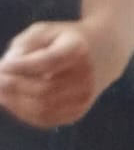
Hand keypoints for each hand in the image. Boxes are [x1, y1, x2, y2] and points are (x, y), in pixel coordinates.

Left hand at [0, 19, 115, 128]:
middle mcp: (86, 75)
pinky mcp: (78, 111)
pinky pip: (44, 119)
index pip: (46, 62)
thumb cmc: (67, 39)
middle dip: (12, 87)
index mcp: (79, 49)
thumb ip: (24, 45)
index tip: (2, 64)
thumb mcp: (47, 31)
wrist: (106, 50)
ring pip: (40, 108)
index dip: (20, 66)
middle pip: (41, 88)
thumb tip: (6, 69)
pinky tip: (12, 101)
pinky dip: (23, 112)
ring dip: (14, 102)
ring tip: (0, 92)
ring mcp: (84, 96)